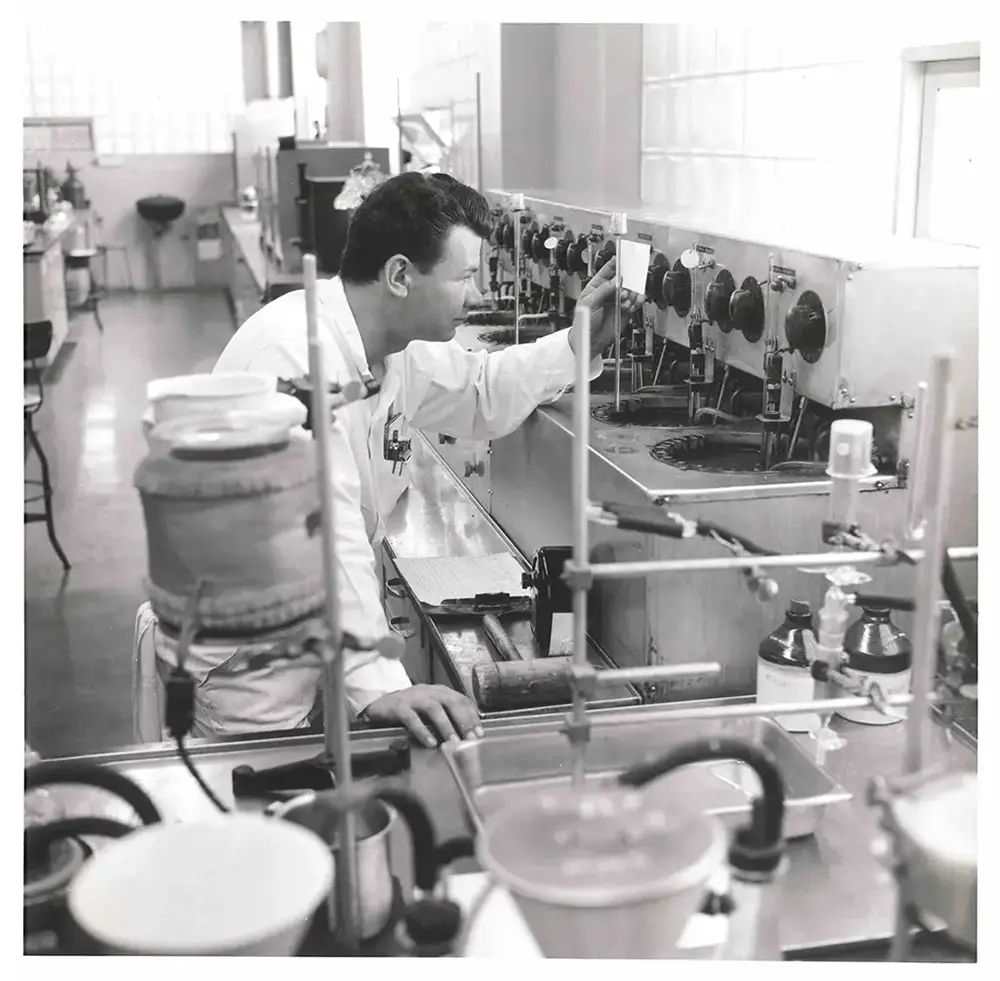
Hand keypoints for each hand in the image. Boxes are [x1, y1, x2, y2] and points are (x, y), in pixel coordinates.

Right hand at [361, 685, 483, 747]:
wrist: (380, 704)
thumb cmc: (409, 708)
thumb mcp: (430, 708)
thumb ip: (447, 715)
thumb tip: (468, 731)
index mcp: (439, 691)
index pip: (461, 699)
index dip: (472, 715)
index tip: (480, 732)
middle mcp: (429, 691)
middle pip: (451, 702)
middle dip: (463, 720)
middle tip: (471, 738)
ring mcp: (413, 698)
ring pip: (434, 708)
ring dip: (446, 726)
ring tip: (453, 742)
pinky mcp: (399, 707)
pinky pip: (412, 718)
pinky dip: (422, 731)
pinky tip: (430, 743)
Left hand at [569, 257, 644, 359]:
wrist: (590, 341)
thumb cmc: (584, 322)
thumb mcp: (589, 303)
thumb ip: (603, 290)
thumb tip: (617, 280)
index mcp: (597, 286)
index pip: (608, 269)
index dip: (616, 262)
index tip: (624, 256)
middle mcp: (609, 291)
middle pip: (623, 278)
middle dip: (626, 282)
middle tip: (623, 290)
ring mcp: (618, 300)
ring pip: (631, 290)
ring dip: (630, 294)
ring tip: (624, 302)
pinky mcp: (626, 310)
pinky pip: (636, 302)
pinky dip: (637, 301)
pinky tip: (632, 304)